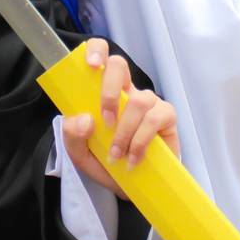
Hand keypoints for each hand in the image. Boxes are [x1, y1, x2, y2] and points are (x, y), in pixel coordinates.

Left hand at [61, 38, 179, 200]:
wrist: (132, 189)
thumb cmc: (106, 164)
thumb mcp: (80, 155)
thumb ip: (73, 137)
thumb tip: (83, 120)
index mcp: (102, 91)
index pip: (100, 56)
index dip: (96, 51)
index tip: (90, 64)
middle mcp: (126, 91)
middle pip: (120, 66)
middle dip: (109, 91)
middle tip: (105, 120)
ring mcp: (147, 102)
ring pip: (138, 100)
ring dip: (124, 131)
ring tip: (117, 155)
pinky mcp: (166, 117)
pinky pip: (154, 118)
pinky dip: (140, 140)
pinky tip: (133, 158)